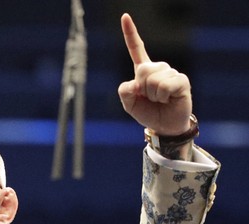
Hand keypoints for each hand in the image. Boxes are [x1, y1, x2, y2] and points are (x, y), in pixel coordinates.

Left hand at [117, 13, 192, 134]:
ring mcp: (170, 73)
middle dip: (142, 88)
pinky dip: (162, 96)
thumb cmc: (148, 113)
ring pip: (153, 80)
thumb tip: (132, 83)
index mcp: (143, 70)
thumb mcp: (129, 104)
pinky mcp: (181, 80)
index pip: (136, 48)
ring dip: (153, 95)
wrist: (165, 125)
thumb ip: (124, 93)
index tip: (125, 16)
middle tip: (150, 98)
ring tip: (160, 99)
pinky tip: (169, 99)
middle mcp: (158, 68)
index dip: (130, 33)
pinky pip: (165, 85)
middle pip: (142, 70)